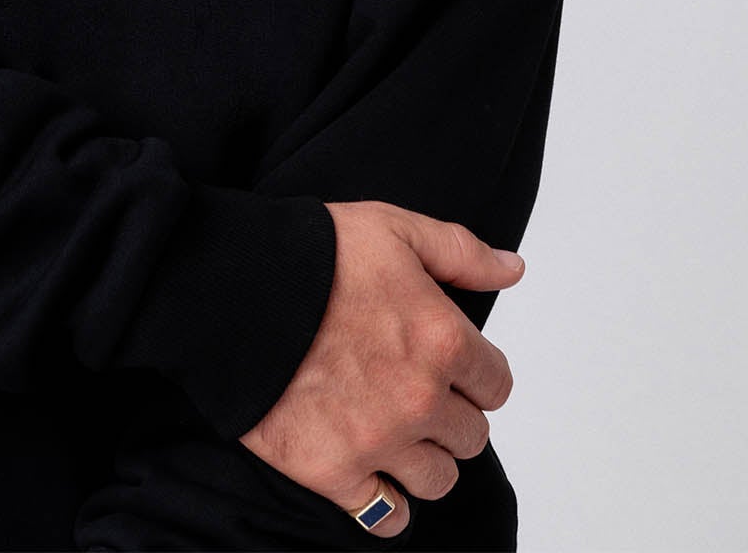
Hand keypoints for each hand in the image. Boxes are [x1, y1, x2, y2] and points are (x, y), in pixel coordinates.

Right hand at [237, 200, 523, 538]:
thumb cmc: (313, 254)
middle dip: (449, 414)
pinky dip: (386, 505)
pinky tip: (373, 477)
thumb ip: (461, 252)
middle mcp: (420, 399)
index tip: (448, 363)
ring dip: (423, 459)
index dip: (475, 372)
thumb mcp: (394, 229)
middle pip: (471, 436)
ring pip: (437, 480)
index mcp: (441, 339)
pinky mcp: (334, 472)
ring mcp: (379, 441)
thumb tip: (513, 269)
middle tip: (413, 390)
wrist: (234, 288)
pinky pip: (385, 517)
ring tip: (394, 430)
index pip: (496, 384)